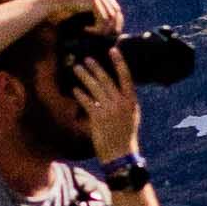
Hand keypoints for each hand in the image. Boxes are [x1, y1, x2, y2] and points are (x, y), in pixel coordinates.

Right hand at [40, 0, 124, 38]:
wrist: (45, 7)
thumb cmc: (60, 13)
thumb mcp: (81, 15)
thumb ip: (95, 17)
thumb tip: (117, 30)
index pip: (115, 8)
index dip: (115, 24)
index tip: (105, 36)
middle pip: (116, 12)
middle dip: (110, 28)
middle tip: (99, 37)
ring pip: (111, 16)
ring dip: (102, 29)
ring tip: (89, 33)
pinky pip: (104, 17)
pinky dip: (97, 28)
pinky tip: (85, 30)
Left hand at [66, 30, 141, 163]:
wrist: (120, 155)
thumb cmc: (125, 136)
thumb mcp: (131, 117)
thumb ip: (124, 101)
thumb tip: (113, 88)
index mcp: (131, 102)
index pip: (126, 77)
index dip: (119, 62)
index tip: (113, 50)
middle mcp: (121, 103)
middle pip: (107, 79)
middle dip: (95, 67)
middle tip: (86, 58)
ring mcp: (109, 110)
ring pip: (95, 88)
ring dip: (84, 76)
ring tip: (76, 68)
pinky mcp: (98, 118)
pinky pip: (87, 101)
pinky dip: (80, 94)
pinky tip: (75, 89)